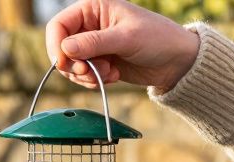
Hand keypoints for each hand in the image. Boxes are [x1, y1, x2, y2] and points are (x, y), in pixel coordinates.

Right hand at [44, 0, 200, 90]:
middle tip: (90, 73)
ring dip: (86, 75)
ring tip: (108, 73)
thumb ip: (94, 43)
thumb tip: (65, 50)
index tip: (66, 64)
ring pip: (71, 65)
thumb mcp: (126, 38)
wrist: (176, 60)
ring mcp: (93, 46)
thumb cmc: (157, 38)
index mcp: (93, 8)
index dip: (57, 46)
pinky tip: (113, 76)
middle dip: (74, 65)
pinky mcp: (99, 63)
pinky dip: (94, 80)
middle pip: (61, 48)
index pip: (59, 25)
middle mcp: (89, 25)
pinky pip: (83, 76)